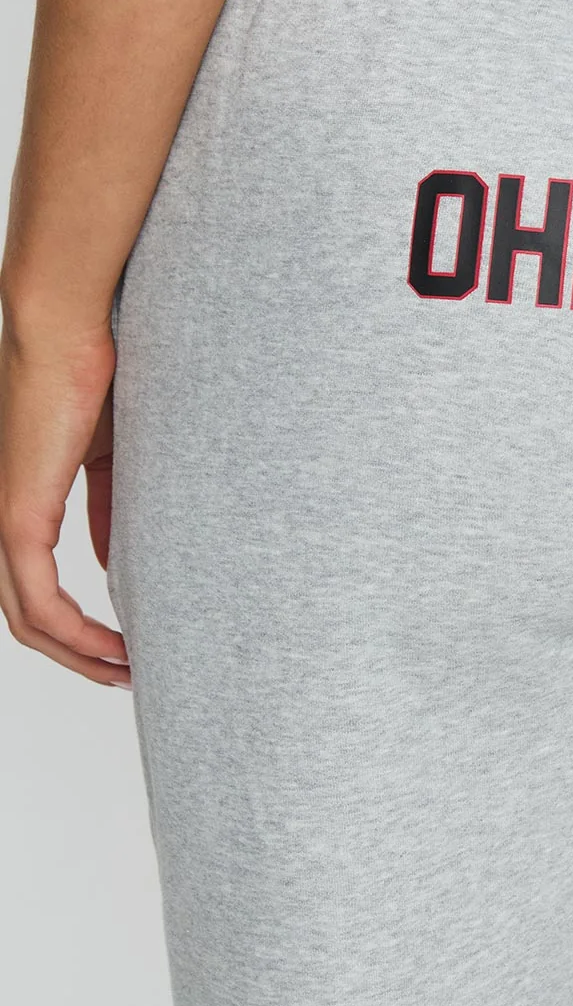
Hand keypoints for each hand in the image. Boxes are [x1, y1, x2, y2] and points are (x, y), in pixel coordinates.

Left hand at [0, 321, 129, 685]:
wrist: (64, 334)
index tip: (126, 642)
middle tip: (127, 672)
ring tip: (127, 669)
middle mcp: (2, 519)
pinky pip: (38, 600)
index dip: (80, 624)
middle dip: (79, 655)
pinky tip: (109, 643)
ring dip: (77, 654)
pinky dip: (73, 632)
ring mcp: (4, 521)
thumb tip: (115, 557)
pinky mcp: (18, 518)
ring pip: (27, 620)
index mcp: (20, 504)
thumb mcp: (109, 457)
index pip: (37, 586)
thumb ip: (108, 509)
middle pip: (27, 618)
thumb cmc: (89, 374)